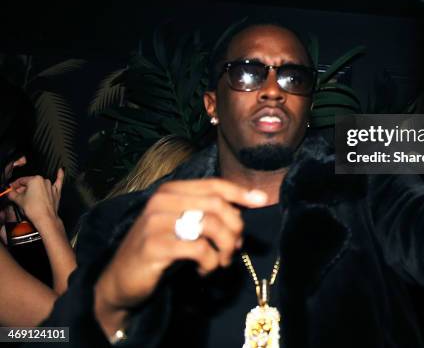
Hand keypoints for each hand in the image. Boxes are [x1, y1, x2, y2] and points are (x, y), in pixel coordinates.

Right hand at [7, 169, 64, 225]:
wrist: (45, 218)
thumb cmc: (33, 209)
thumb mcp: (19, 200)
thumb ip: (13, 194)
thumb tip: (11, 192)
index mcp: (35, 180)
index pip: (22, 180)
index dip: (15, 185)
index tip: (11, 189)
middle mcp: (44, 180)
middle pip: (30, 183)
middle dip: (23, 188)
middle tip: (17, 195)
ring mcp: (51, 186)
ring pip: (40, 185)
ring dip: (34, 189)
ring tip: (28, 196)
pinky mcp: (57, 191)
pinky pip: (59, 181)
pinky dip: (60, 175)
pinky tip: (61, 170)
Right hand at [94, 178, 266, 334]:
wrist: (121, 280)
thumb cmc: (159, 249)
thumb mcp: (183, 225)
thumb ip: (208, 213)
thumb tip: (250, 204)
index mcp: (171, 190)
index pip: (214, 185)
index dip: (240, 192)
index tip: (261, 200)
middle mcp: (163, 200)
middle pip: (217, 205)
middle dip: (234, 228)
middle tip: (234, 249)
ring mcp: (156, 222)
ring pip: (211, 226)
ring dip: (225, 249)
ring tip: (221, 263)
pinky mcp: (154, 245)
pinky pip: (199, 249)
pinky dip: (210, 263)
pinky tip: (204, 271)